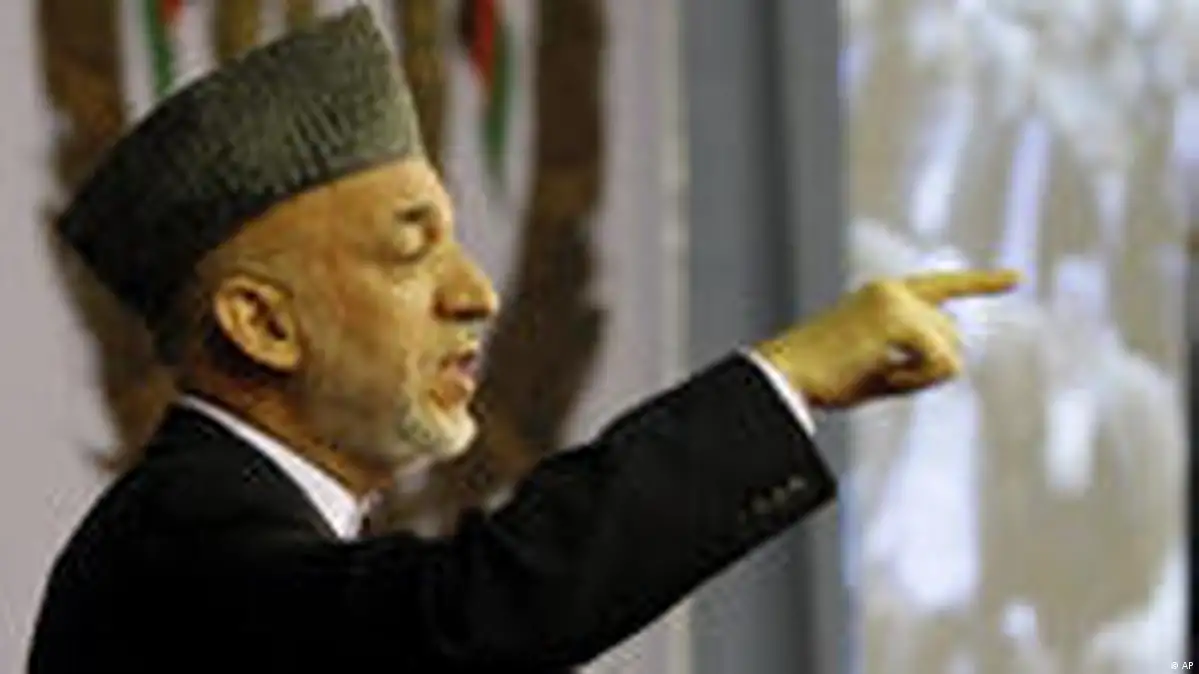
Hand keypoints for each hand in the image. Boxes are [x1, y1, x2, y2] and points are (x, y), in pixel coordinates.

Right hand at [753, 270, 1019, 408]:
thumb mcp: (875, 363)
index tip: (1017, 278)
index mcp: (883, 294)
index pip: (943, 285)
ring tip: (875, 377)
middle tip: (881, 379)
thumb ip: (912, 353)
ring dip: (921, 377)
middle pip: (953, 336)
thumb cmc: (822, 378)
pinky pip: (941, 364)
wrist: (785, 376)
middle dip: (930, 368)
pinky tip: (883, 378)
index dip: (981, 283)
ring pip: (950, 352)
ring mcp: (897, 301)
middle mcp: (894, 289)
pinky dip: (917, 382)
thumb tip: (954, 359)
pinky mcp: (900, 320)